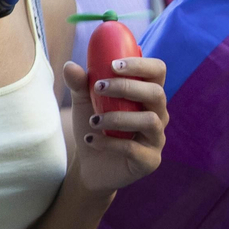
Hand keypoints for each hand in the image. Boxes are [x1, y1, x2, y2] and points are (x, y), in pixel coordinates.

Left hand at [65, 56, 168, 193]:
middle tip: (98, 87)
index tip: (113, 65)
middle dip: (126, 87)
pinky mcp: (150, 160)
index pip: (157, 71)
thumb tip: (70, 66)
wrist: (89, 163)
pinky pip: (134, 148)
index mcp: (146, 94)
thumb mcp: (83, 102)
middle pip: (157, 93)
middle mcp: (158, 114)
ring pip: (150, 120)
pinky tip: (91, 140)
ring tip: (93, 121)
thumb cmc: (93, 125)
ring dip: (117, 117)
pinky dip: (109, 142)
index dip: (141, 65)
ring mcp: (157, 138)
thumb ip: (79, 84)